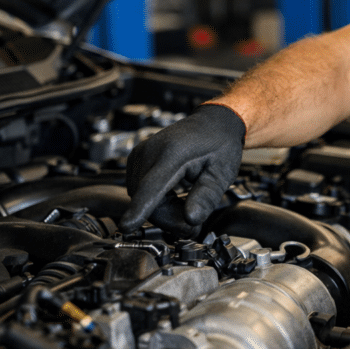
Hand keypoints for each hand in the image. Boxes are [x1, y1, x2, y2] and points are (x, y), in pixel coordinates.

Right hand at [119, 103, 246, 236]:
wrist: (213, 122)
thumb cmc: (219, 144)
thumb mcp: (222, 172)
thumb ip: (207, 197)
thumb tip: (191, 220)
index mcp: (173, 153)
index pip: (153, 186)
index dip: (140, 208)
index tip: (126, 226)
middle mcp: (150, 151)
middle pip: (146, 200)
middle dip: (169, 218)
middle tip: (195, 220)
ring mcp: (140, 155)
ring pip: (141, 199)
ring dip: (163, 210)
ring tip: (188, 200)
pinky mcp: (136, 160)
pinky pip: (140, 192)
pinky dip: (156, 201)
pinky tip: (176, 194)